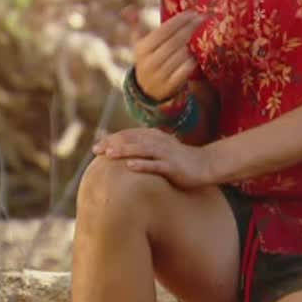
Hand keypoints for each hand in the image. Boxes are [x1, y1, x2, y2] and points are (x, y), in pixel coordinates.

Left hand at [92, 128, 215, 188]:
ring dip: (125, 151)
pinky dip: (143, 164)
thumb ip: (143, 148)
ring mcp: (166, 153)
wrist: (205, 165)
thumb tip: (121, 152)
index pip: (128, 135)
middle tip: (96, 150)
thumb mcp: (159, 150)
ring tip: (109, 154)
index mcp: (153, 136)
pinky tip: (130, 167)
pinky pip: (156, 165)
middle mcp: (158, 141)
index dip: (111, 139)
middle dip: (113, 144)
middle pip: (132, 139)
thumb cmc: (179, 160)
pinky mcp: (173, 166)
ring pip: (142, 150)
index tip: (96, 147)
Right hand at [132, 10, 204, 100]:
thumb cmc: (148, 60)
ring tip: (202, 34)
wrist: (147, 91)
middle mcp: (149, 62)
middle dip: (191, 28)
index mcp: (142, 49)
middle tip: (204, 19)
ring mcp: (159, 76)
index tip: (193, 13)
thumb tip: (128, 9)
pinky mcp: (169, 87)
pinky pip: (185, 71)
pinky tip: (196, 56)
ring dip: (192, 44)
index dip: (179, 20)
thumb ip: (136, 25)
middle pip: (175, 41)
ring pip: (181, 55)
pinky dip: (191, 62)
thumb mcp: (139, 44)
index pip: (164, 30)